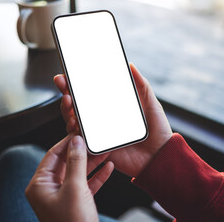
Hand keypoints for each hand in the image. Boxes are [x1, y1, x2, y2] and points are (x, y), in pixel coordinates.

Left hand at [26, 135, 113, 221]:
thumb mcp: (75, 188)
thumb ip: (76, 162)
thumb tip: (76, 141)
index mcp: (40, 185)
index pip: (52, 155)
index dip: (67, 141)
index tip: (79, 131)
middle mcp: (49, 189)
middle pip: (65, 162)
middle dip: (81, 151)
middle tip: (93, 139)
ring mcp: (62, 196)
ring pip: (77, 172)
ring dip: (91, 162)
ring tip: (103, 150)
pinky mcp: (75, 202)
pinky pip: (86, 184)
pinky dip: (96, 176)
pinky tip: (107, 167)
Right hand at [54, 64, 171, 176]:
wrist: (160, 156)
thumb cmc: (157, 131)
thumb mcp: (151, 104)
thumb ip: (141, 86)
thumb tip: (130, 66)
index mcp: (113, 108)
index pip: (92, 93)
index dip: (79, 83)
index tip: (70, 72)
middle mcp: (102, 119)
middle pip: (78, 105)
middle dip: (66, 92)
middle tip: (62, 82)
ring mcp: (98, 134)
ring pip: (75, 120)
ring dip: (67, 109)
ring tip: (68, 100)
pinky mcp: (97, 148)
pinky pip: (80, 139)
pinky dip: (73, 129)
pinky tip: (73, 120)